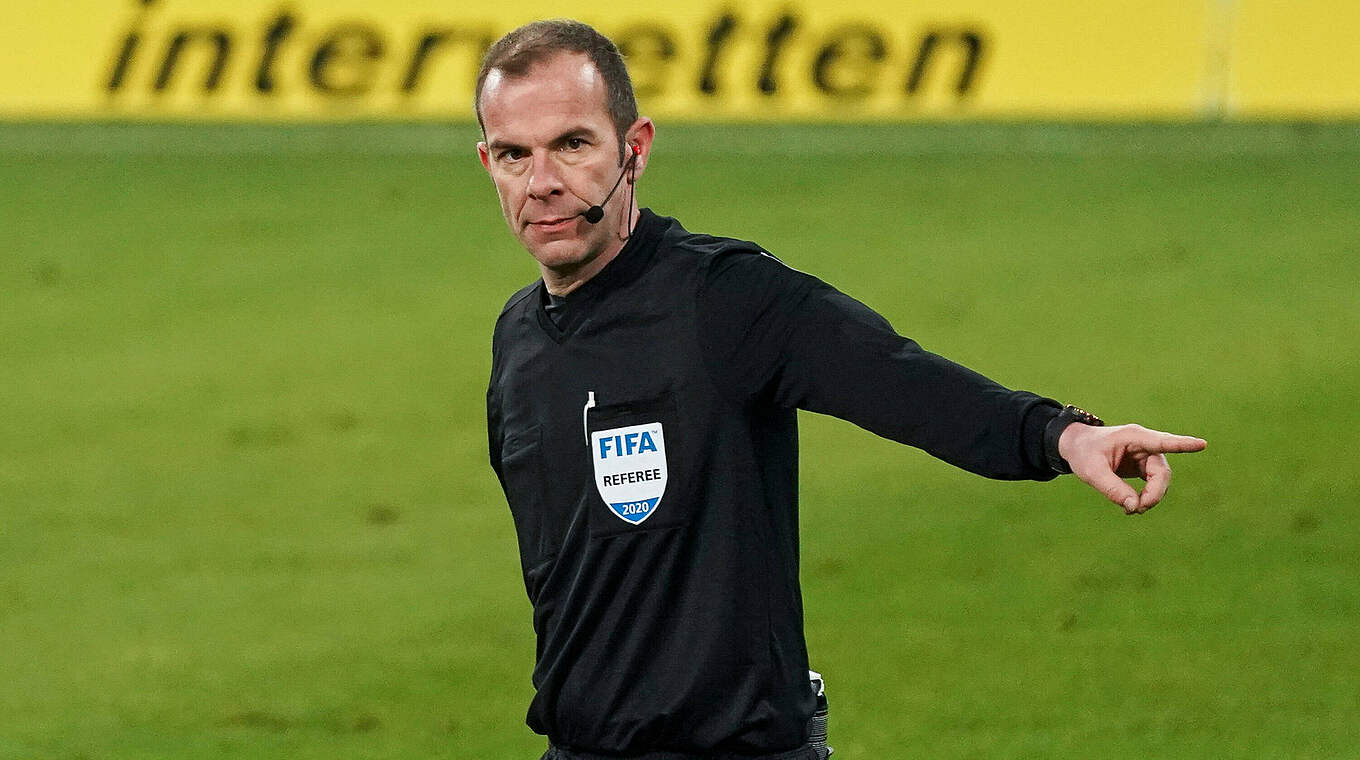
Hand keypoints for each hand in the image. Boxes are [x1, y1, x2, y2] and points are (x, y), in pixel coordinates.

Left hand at [1058, 423, 1206, 514]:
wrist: (1076, 447)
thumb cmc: (1083, 452)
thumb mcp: (1091, 471)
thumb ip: (1112, 488)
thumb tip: (1134, 506)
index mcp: (1134, 437)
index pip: (1162, 442)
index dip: (1183, 444)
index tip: (1201, 444)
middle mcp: (1144, 444)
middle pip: (1162, 472)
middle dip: (1154, 493)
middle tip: (1138, 509)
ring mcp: (1145, 456)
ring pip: (1159, 480)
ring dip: (1150, 497)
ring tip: (1132, 510)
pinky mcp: (1142, 467)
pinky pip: (1152, 484)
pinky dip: (1144, 497)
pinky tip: (1132, 506)